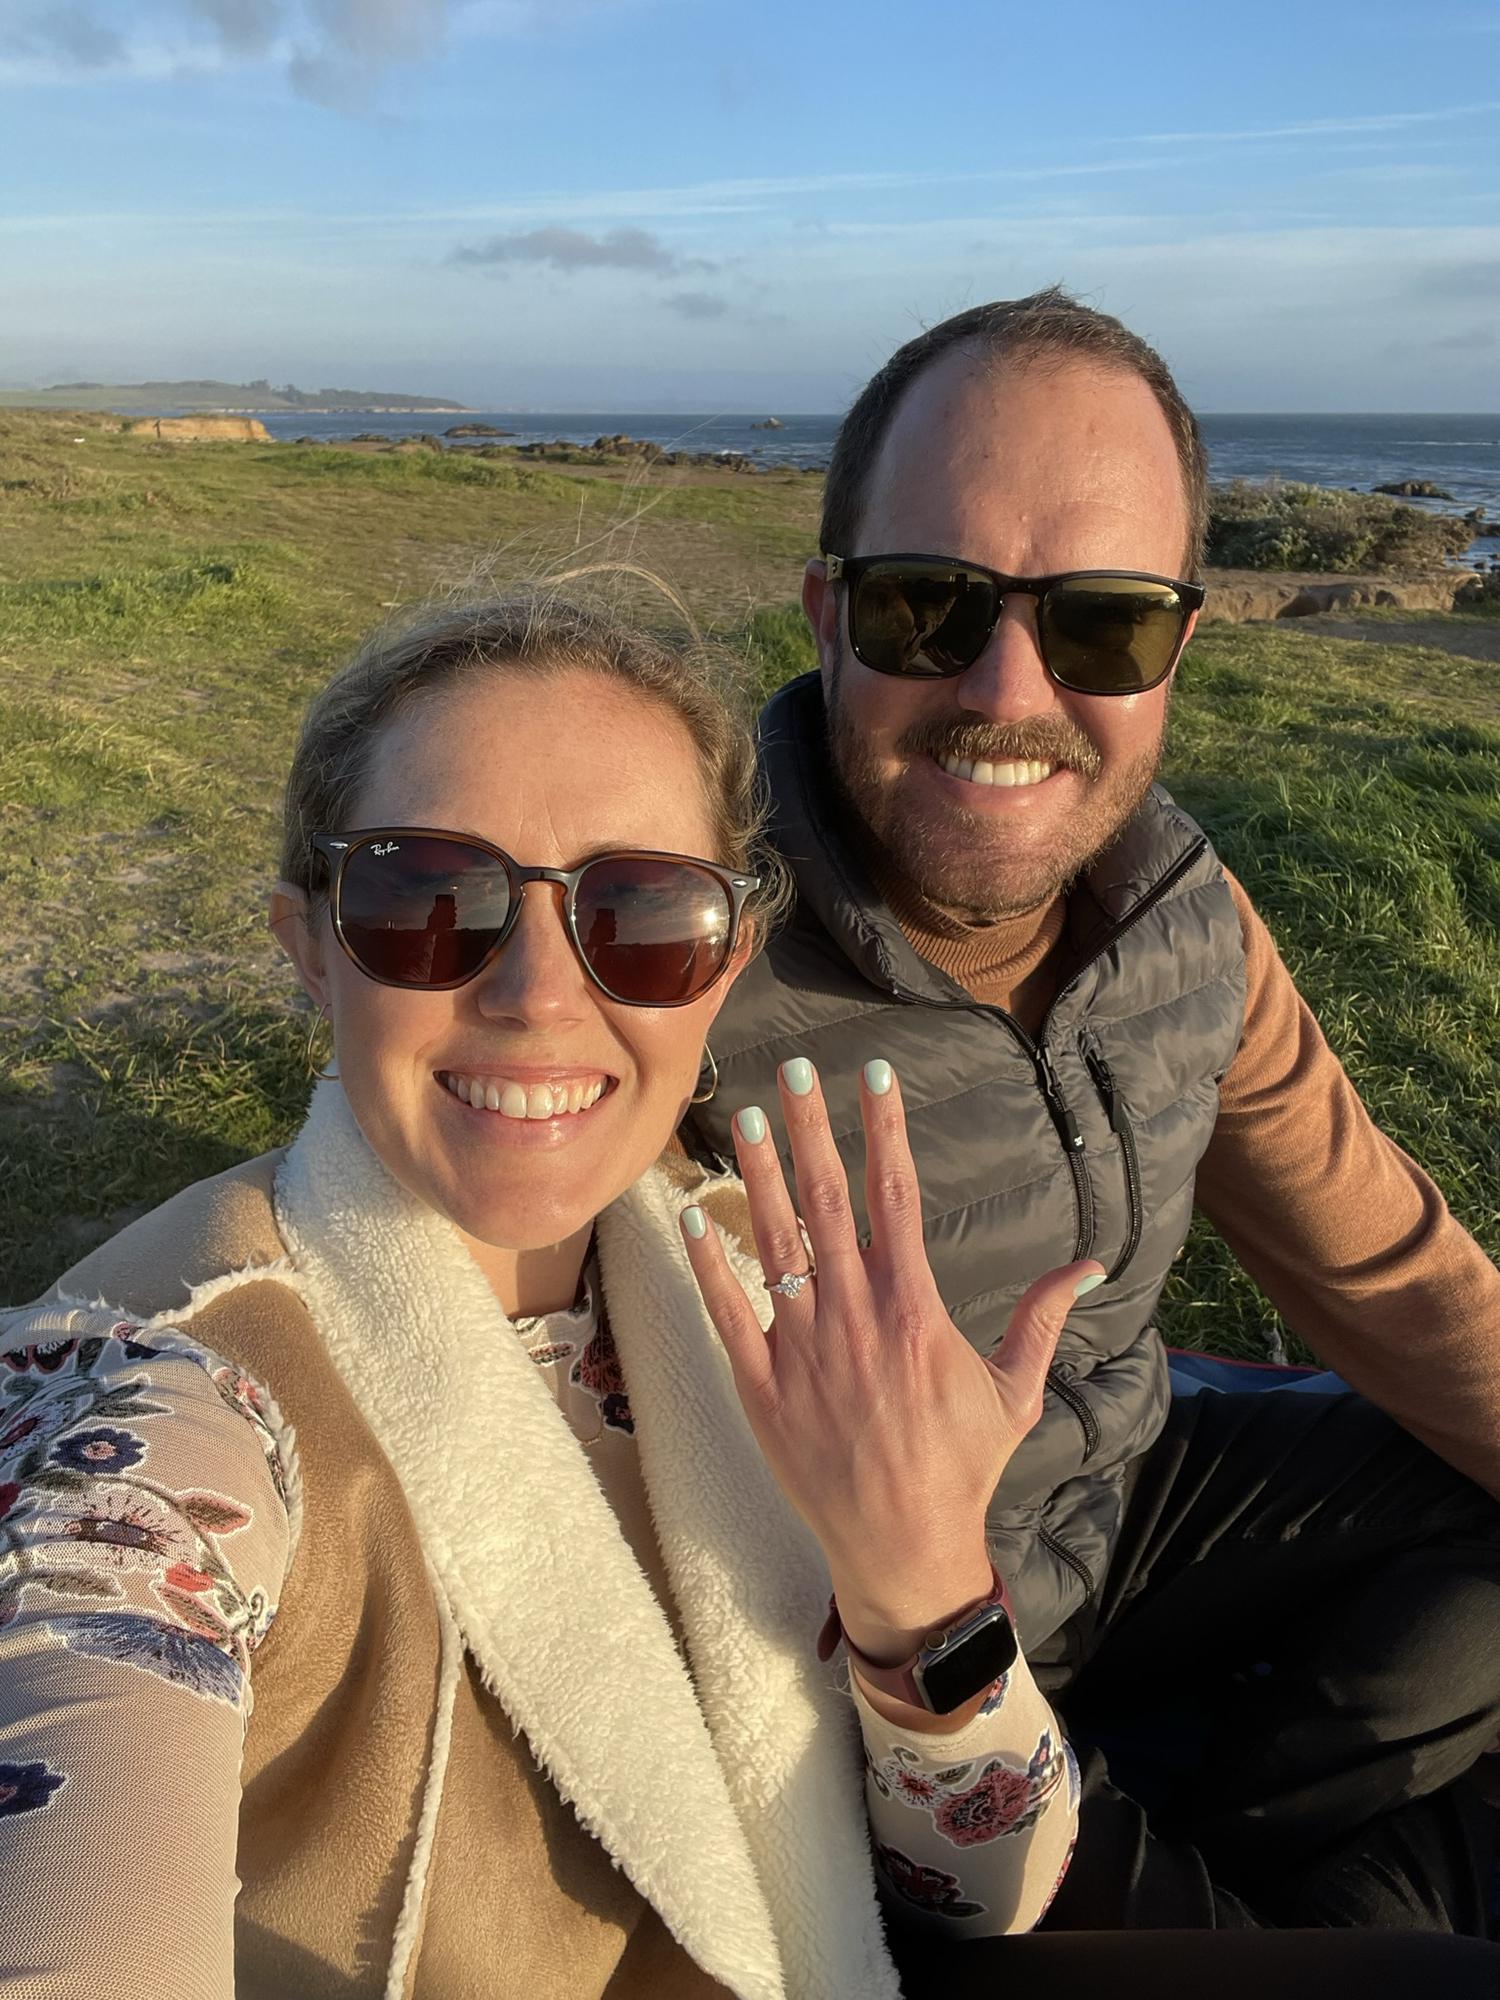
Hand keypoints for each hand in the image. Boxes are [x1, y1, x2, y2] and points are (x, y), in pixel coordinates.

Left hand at [681, 1057, 1103, 1664]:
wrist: (903, 1546)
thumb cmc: (962, 1469)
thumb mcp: (1015, 1392)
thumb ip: (1042, 1319)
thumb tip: (1091, 1264)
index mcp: (914, 1309)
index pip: (895, 1196)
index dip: (884, 1129)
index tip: (873, 1074)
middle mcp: (854, 1316)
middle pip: (827, 1202)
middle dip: (812, 1130)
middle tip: (793, 1071)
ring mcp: (803, 1349)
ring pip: (776, 1244)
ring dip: (759, 1177)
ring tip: (747, 1118)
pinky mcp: (762, 1387)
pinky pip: (729, 1314)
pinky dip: (710, 1264)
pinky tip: (695, 1215)